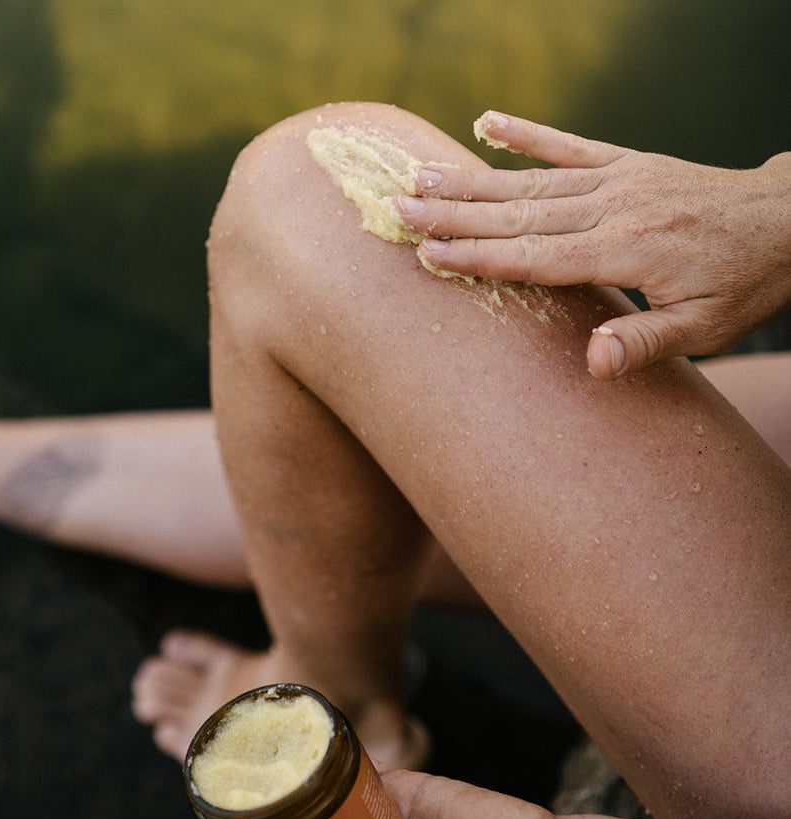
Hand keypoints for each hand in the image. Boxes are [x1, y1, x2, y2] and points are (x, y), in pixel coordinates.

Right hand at [397, 112, 790, 379]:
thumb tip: (592, 363)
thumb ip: (643, 342)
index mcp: (626, 250)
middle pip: (519, 214)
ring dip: (471, 182)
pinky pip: (568, 144)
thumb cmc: (743, 284)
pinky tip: (485, 121)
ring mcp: (618, 179)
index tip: (429, 254)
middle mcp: (614, 207)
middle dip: (455, 215)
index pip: (537, 257)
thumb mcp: (703, 328)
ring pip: (530, 182)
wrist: (790, 222)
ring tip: (420, 178)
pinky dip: (526, 133)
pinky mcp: (626, 162)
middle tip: (400, 210)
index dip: (480, 257)